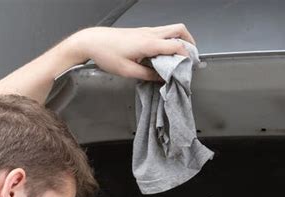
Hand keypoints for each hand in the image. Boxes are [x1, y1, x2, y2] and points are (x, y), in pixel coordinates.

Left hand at [71, 24, 194, 81]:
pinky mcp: (141, 32)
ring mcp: (146, 31)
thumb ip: (147, 75)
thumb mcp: (128, 71)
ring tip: (180, 57)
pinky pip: (162, 33)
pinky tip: (165, 54)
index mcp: (148, 43)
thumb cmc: (107, 54)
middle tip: (191, 57)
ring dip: (180, 40)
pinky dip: (169, 41)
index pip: (175, 46)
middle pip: (179, 29)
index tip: (190, 67)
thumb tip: (161, 78)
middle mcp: (150, 34)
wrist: (92, 41)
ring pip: (171, 29)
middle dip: (190, 42)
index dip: (186, 56)